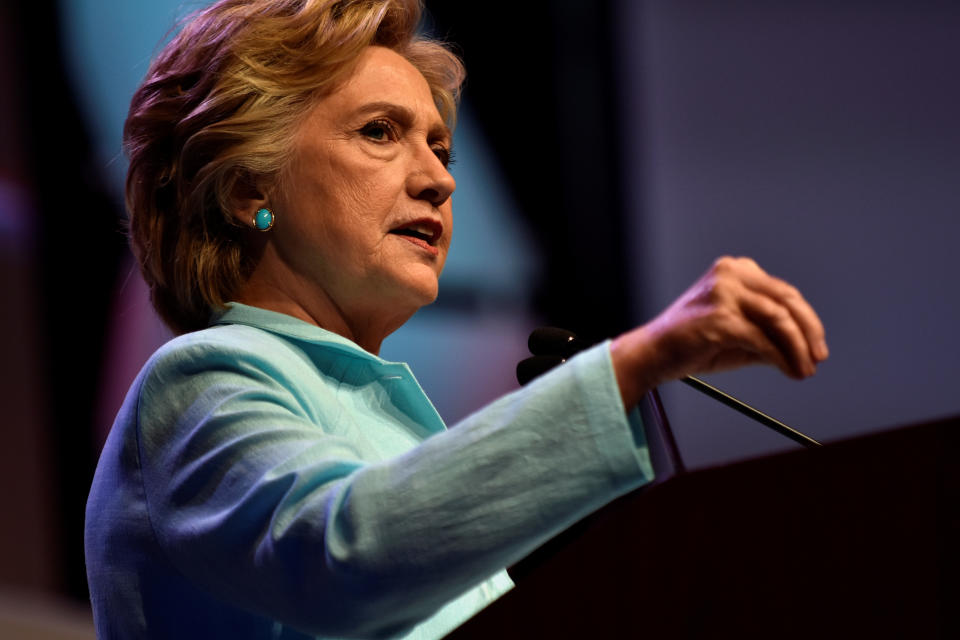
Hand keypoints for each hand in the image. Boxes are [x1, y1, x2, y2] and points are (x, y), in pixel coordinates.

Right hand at [611, 256, 828, 407]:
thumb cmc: (690, 344)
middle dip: (809, 332)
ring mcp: (724, 293)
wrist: (652, 355)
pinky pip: (762, 339)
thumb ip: (768, 334)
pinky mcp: (720, 317)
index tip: (816, 345)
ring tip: (805, 370)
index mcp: (735, 270)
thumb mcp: (738, 334)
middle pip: (787, 299)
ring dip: (798, 349)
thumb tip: (804, 350)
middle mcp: (731, 273)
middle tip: (817, 357)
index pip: (783, 292)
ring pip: (779, 319)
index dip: (807, 320)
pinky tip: (788, 370)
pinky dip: (780, 358)